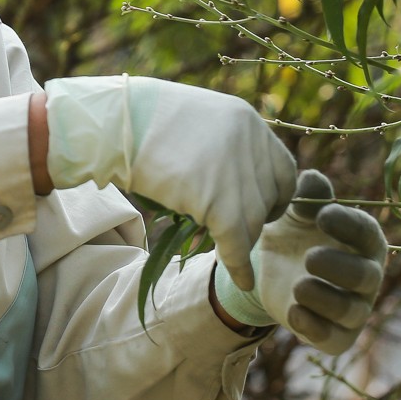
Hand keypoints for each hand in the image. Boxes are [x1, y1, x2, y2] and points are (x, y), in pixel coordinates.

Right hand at [43, 75, 296, 290]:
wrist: (116, 125)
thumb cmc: (143, 122)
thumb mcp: (197, 121)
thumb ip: (224, 144)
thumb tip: (236, 176)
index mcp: (247, 120)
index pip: (284, 169)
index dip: (273, 194)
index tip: (257, 207)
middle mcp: (250, 142)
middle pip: (272, 197)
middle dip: (258, 217)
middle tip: (236, 227)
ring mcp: (235, 171)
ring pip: (253, 222)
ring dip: (242, 241)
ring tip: (231, 253)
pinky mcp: (217, 200)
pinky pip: (238, 242)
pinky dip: (240, 265)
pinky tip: (243, 279)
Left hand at [210, 169, 386, 353]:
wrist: (269, 268)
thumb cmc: (294, 231)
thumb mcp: (294, 210)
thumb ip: (306, 194)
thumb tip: (311, 179)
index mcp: (363, 240)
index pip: (367, 233)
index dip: (348, 224)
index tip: (322, 215)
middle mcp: (367, 275)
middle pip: (366, 276)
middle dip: (339, 268)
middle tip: (309, 257)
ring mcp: (354, 308)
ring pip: (351, 310)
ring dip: (326, 300)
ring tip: (298, 286)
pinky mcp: (336, 335)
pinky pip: (333, 338)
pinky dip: (314, 328)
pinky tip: (294, 313)